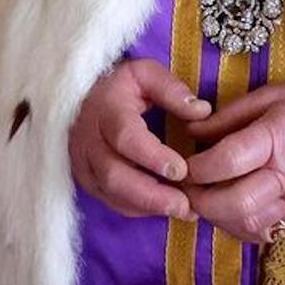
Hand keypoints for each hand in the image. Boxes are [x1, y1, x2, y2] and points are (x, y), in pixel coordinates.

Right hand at [69, 59, 211, 219]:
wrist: (82, 97)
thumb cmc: (119, 85)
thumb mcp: (143, 74)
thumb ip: (170, 89)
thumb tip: (201, 111)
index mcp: (104, 110)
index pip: (125, 137)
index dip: (152, 156)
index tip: (182, 169)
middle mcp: (88, 139)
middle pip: (114, 175)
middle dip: (151, 195)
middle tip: (185, 204)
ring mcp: (84, 162)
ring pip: (111, 193)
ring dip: (148, 206)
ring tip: (184, 209)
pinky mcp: (87, 179)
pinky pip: (111, 201)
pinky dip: (139, 209)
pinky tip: (165, 207)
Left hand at [184, 84, 284, 243]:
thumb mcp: (269, 96)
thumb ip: (228, 116)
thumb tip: (192, 129)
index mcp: (277, 138)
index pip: (230, 159)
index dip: (200, 167)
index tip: (183, 165)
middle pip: (238, 202)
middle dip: (203, 201)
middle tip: (185, 191)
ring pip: (251, 223)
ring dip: (219, 218)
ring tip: (203, 202)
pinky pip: (267, 232)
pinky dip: (241, 227)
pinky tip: (228, 212)